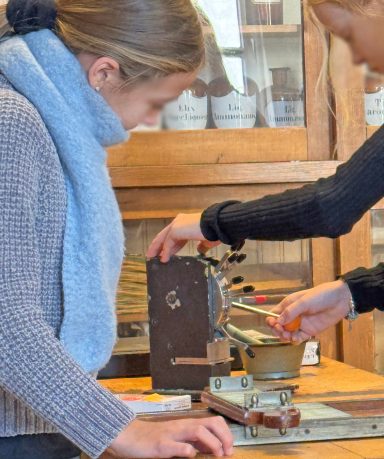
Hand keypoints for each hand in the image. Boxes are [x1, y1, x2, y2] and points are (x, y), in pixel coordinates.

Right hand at [104, 417, 233, 457]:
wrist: (130, 436)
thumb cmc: (154, 438)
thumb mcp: (178, 437)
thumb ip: (195, 441)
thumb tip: (214, 446)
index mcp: (187, 425)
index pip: (214, 422)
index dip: (226, 434)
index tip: (230, 449)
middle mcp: (182, 426)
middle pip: (210, 423)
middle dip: (224, 436)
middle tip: (227, 452)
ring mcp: (172, 434)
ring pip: (197, 430)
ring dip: (212, 443)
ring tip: (217, 454)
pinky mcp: (160, 445)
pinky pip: (177, 446)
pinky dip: (187, 450)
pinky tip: (191, 455)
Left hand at [146, 212, 219, 261]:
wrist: (216, 225)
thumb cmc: (215, 231)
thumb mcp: (206, 240)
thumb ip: (201, 245)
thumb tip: (200, 250)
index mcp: (186, 222)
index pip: (174, 234)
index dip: (169, 245)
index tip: (166, 253)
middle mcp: (179, 221)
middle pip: (165, 235)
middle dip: (158, 246)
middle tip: (153, 255)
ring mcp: (177, 224)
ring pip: (163, 238)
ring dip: (158, 249)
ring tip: (153, 258)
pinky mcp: (175, 230)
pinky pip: (167, 243)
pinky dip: (165, 251)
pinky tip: (164, 259)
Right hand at [266, 280, 351, 342]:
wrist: (340, 300)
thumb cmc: (321, 296)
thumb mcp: (304, 301)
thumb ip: (291, 312)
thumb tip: (278, 322)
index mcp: (288, 305)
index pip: (274, 314)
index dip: (271, 320)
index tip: (273, 324)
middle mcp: (292, 315)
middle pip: (279, 326)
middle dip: (278, 330)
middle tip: (282, 331)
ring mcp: (300, 324)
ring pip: (287, 333)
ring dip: (285, 336)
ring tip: (289, 336)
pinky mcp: (309, 331)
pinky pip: (298, 338)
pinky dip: (294, 340)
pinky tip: (296, 339)